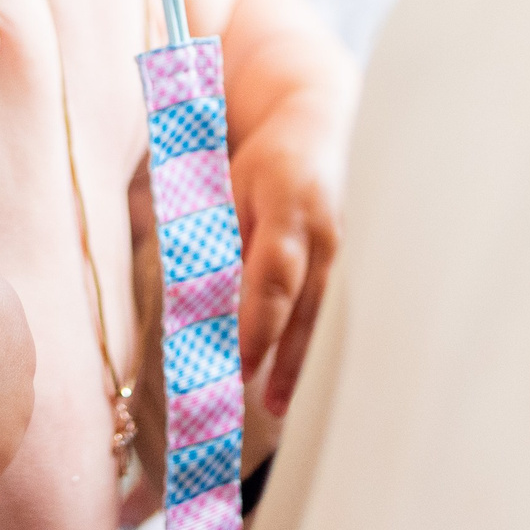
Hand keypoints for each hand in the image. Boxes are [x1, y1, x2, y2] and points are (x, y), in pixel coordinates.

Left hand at [231, 94, 341, 414]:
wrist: (309, 124)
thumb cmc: (257, 154)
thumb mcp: (229, 180)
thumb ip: (220, 231)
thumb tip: (199, 292)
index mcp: (288, 205)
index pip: (273, 275)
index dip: (257, 321)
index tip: (236, 360)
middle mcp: (318, 232)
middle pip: (299, 303)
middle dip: (277, 354)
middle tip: (254, 399)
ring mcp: (330, 248)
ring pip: (310, 313)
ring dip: (292, 361)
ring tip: (272, 405)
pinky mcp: (329, 260)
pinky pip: (310, 307)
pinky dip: (294, 342)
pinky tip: (280, 375)